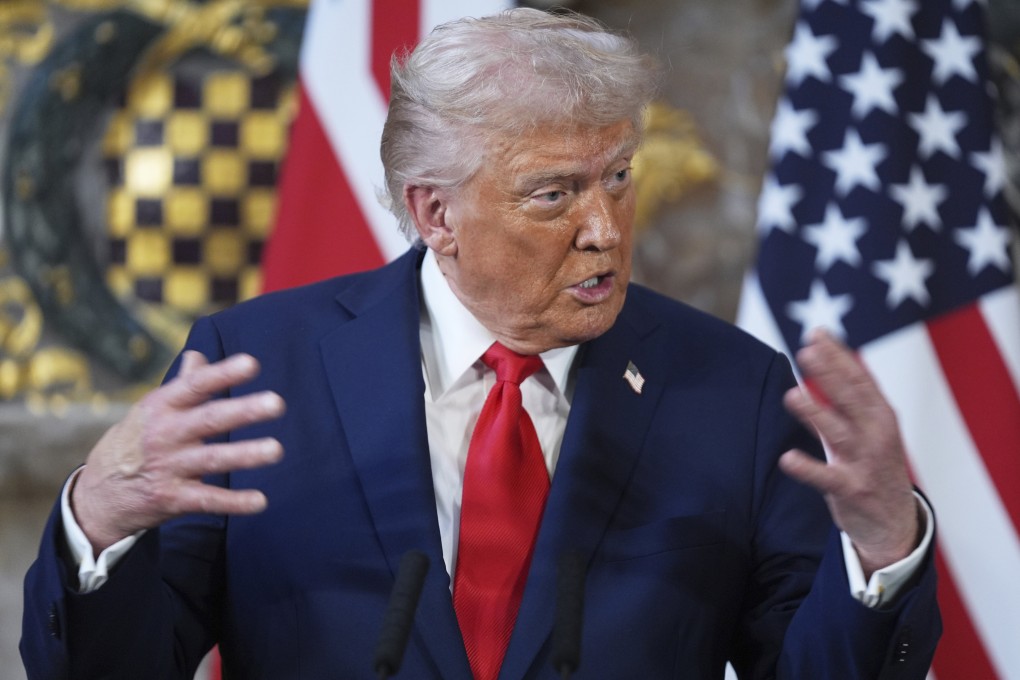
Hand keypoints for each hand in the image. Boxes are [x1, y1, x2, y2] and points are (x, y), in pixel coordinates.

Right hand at [71, 351, 284, 554]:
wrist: (98, 492)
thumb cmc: (136, 440)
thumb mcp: (151, 409)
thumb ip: (183, 384)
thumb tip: (199, 355)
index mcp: (162, 406)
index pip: (196, 386)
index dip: (223, 374)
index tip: (252, 364)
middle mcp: (166, 434)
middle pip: (210, 419)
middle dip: (243, 411)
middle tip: (277, 403)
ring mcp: (169, 467)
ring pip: (213, 459)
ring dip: (246, 455)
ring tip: (276, 450)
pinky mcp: (172, 498)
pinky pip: (207, 500)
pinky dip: (234, 502)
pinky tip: (260, 501)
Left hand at [778, 330, 918, 576]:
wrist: (894, 521)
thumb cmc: (874, 463)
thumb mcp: (868, 426)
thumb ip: (843, 395)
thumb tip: (818, 355)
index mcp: (881, 415)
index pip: (860, 378)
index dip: (839, 356)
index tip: (816, 334)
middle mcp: (876, 435)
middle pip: (851, 399)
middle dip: (830, 374)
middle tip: (806, 351)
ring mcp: (865, 463)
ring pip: (839, 434)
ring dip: (816, 414)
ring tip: (792, 395)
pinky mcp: (851, 490)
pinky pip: (825, 478)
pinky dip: (807, 468)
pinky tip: (787, 458)